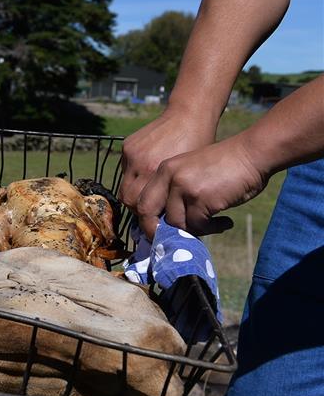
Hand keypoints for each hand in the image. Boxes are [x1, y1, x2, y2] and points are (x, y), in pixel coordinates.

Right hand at [117, 107, 217, 213]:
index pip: (140, 207)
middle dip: (138, 209)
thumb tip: (166, 218)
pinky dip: (134, 175)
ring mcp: (132, 154)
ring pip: (124, 186)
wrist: (189, 115)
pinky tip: (148, 172)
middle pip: (128, 199)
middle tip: (152, 212)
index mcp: (157, 172)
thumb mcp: (189, 175)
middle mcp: (140, 163)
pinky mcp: (128, 146)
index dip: (147, 219)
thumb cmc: (199, 147)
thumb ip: (174, 195)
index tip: (156, 224)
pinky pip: (125, 169)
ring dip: (135, 193)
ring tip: (150, 194)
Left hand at [136, 134, 268, 238]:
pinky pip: (199, 226)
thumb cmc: (226, 165)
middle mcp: (169, 177)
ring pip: (176, 224)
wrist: (252, 153)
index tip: (158, 232)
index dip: (146, 221)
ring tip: (214, 224)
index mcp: (164, 170)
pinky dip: (213, 229)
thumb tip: (167, 224)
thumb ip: (176, 192)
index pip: (142, 201)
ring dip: (195, 231)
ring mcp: (184, 187)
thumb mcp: (191, 171)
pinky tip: (226, 221)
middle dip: (156, 233)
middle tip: (172, 242)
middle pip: (148, 214)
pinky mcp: (201, 199)